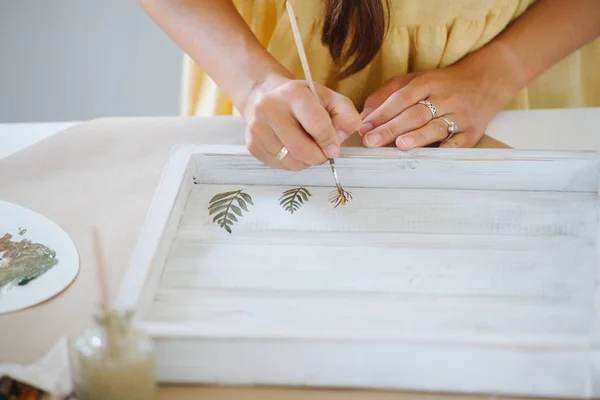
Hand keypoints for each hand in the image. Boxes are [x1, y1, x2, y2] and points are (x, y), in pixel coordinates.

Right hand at [242, 75, 361, 170]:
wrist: (265, 95)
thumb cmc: (302, 99)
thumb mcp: (329, 98)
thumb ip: (345, 115)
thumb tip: (338, 142)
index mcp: (293, 93)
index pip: (317, 126)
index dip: (330, 142)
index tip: (334, 148)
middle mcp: (269, 108)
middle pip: (302, 150)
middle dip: (319, 157)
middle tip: (323, 153)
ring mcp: (257, 128)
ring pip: (292, 162)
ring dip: (306, 161)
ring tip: (307, 146)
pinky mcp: (252, 145)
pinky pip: (280, 166)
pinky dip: (292, 163)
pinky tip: (292, 148)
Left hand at [359, 65, 508, 148]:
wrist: (485, 82)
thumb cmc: (442, 85)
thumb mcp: (415, 80)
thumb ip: (388, 93)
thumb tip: (365, 114)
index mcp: (428, 83)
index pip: (402, 97)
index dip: (382, 113)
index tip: (364, 127)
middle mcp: (445, 98)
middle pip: (415, 114)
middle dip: (391, 128)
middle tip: (371, 141)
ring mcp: (460, 115)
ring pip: (436, 127)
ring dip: (418, 137)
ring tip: (400, 145)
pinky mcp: (472, 131)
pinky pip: (459, 142)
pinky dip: (448, 149)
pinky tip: (435, 155)